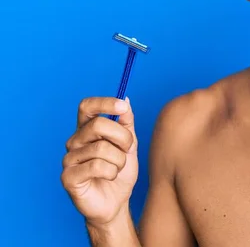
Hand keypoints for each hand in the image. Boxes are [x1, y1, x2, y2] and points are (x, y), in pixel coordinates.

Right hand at [61, 97, 138, 226]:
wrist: (116, 202)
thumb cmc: (120, 173)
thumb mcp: (129, 145)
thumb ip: (126, 123)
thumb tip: (125, 100)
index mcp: (86, 130)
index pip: (87, 106)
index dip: (104, 103)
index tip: (122, 107)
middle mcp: (74, 141)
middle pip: (98, 125)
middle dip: (122, 137)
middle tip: (128, 149)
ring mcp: (69, 159)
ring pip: (102, 148)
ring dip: (119, 160)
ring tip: (117, 168)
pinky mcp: (68, 177)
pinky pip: (96, 166)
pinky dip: (111, 172)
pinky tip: (109, 177)